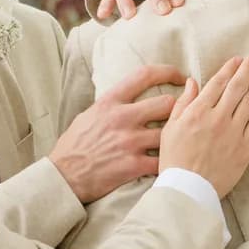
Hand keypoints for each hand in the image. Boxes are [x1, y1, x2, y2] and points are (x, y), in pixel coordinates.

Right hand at [47, 65, 184, 201]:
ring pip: (169, 132)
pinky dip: (169, 161)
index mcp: (110, 102)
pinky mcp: (134, 165)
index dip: (168, 71)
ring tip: (179, 141)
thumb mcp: (89, 114)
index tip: (181, 76)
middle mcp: (122, 118)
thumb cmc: (74, 145)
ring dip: (174, 137)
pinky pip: (162, 160)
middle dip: (178, 108)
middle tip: (184, 114)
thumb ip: (112, 104)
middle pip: (167, 103)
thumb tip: (130, 94)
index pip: (145, 75)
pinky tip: (171, 162)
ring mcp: (129, 142)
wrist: (64, 176)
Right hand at [157, 54, 248, 197]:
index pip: (217, 84)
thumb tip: (193, 82)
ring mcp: (233, 132)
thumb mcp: (170, 129)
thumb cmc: (175, 160)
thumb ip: (183, 103)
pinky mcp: (244, 147)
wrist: (188, 188)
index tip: (238, 59)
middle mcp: (217, 118)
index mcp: (197, 112)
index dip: (229, 69)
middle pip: (237, 87)